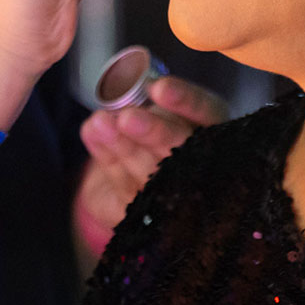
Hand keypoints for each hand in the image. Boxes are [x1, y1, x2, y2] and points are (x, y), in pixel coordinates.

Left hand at [73, 76, 227, 256]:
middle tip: (127, 117)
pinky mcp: (147, 215)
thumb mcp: (152, 107)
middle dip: (155, 133)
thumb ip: (143, 100)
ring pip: (151, 172)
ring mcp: (176, 195)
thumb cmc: (147, 128)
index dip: (185, 101)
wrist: (124, 172)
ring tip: (99, 122)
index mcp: (212, 128)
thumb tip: (127, 99)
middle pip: (183, 149)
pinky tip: (92, 132)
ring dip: (123, 146)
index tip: (159, 88)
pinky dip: (107, 157)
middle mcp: (202, 163)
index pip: (206, 112)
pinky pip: (125, 187)